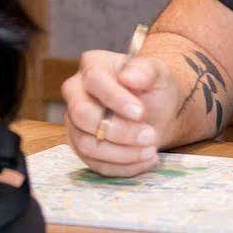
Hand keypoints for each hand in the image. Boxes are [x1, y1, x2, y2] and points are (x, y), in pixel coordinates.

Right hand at [61, 50, 180, 176]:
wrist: (159, 114)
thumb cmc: (154, 89)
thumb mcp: (159, 74)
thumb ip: (146, 71)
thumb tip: (128, 77)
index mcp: (93, 66)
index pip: (94, 81)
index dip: (115, 99)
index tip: (140, 113)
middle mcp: (76, 92)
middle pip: (82, 114)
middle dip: (119, 131)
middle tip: (150, 136)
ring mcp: (74, 121)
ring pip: (86, 144)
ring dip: (122, 153)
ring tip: (151, 150)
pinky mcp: (80, 146)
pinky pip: (94, 163)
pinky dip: (122, 167)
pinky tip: (144, 160)